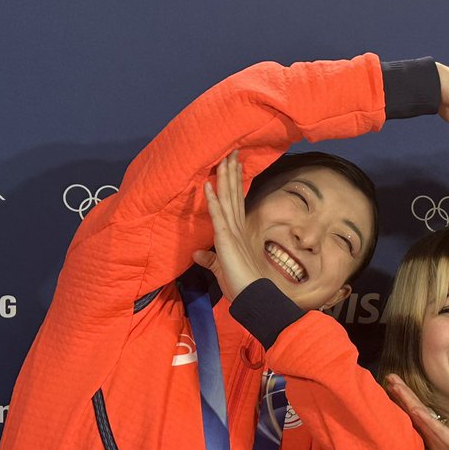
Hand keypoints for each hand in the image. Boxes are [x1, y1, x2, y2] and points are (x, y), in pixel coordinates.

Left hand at [192, 152, 261, 300]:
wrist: (252, 296)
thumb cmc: (240, 285)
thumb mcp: (220, 269)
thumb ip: (210, 259)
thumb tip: (197, 253)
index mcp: (237, 233)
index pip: (234, 203)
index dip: (233, 184)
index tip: (232, 167)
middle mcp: (237, 228)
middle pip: (233, 195)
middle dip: (231, 174)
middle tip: (231, 153)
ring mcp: (232, 231)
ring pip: (228, 199)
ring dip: (224, 179)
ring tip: (224, 159)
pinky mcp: (226, 239)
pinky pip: (218, 215)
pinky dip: (212, 200)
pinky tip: (208, 185)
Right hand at [384, 374, 448, 449]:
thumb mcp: (447, 442)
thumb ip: (435, 433)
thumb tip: (424, 423)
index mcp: (429, 429)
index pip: (413, 409)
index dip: (403, 396)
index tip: (392, 381)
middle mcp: (429, 431)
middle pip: (412, 409)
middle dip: (400, 393)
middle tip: (388, 377)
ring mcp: (436, 435)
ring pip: (418, 414)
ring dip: (406, 400)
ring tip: (395, 386)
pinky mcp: (446, 440)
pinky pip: (432, 427)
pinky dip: (422, 418)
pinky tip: (415, 409)